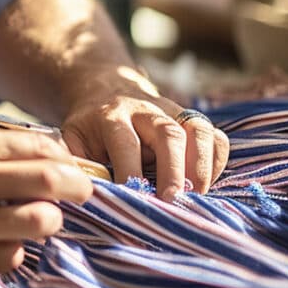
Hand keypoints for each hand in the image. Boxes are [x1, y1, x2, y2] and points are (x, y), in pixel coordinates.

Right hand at [0, 128, 92, 281]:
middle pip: (50, 180)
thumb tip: (51, 154)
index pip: (41, 147)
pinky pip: (14, 255)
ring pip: (41, 222)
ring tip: (40, 219)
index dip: (66, 158)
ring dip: (49, 221)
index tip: (71, 167)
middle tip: (83, 192)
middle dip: (78, 187)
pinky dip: (14, 249)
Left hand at [58, 64, 229, 200]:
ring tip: (196, 195)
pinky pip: (216, 136)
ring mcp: (174, 112)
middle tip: (171, 200)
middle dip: (173, 169)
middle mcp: (146, 109)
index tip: (132, 196)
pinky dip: (216, 161)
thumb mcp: (71, 137)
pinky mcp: (192, 120)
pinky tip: (206, 182)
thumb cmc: (90, 126)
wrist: (107, 88)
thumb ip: (75, 161)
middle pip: (168, 133)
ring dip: (201, 165)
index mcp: (112, 115)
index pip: (125, 141)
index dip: (130, 169)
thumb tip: (79, 190)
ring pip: (198, 130)